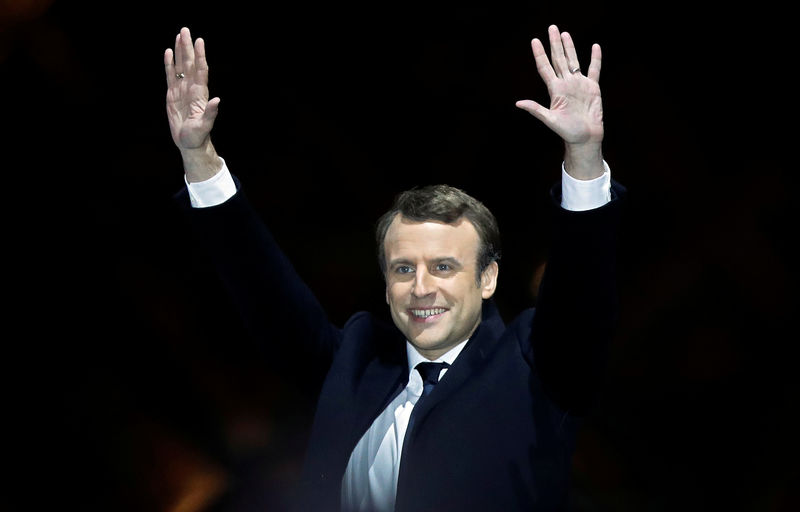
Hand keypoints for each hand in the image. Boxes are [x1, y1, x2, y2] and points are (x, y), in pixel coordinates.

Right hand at [165, 27, 221, 180]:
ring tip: (179, 35)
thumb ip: (211, 113)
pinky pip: (170, 75)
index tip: (199, 41)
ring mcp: (182, 90)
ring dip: (180, 51)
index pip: (200, 70)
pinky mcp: (172, 94)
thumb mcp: (204, 126)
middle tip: (185, 30)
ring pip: (180, 66)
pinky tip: (168, 52)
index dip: (200, 56)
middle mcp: (191, 88)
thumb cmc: (198, 136)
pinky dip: (169, 63)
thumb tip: (217, 101)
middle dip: (187, 47)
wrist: (190, 142)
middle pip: (189, 63)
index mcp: (200, 94)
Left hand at [516, 25, 603, 178]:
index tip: (534, 41)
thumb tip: (518, 103)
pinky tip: (594, 47)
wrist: (586, 138)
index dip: (540, 54)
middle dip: (555, 44)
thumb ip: (536, 110)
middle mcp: (566, 84)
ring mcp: (579, 84)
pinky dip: (595, 58)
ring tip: (565, 34)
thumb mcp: (550, 120)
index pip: (545, 68)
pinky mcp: (593, 87)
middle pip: (559, 59)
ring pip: (573, 61)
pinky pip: (594, 69)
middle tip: (552, 28)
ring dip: (569, 47)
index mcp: (555, 90)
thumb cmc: (568, 132)